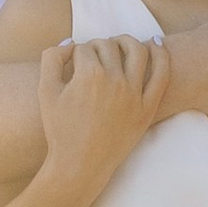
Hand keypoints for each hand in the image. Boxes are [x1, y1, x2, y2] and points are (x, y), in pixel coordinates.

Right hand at [38, 33, 170, 190]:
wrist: (80, 165)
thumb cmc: (60, 130)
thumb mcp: (45, 91)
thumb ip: (52, 58)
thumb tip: (70, 42)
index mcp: (88, 75)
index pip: (84, 48)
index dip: (76, 54)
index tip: (74, 64)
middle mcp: (114, 81)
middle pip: (109, 46)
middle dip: (98, 46)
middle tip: (93, 57)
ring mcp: (134, 95)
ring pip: (137, 51)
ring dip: (127, 42)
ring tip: (119, 44)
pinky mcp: (147, 108)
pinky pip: (162, 75)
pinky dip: (161, 55)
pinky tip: (156, 43)